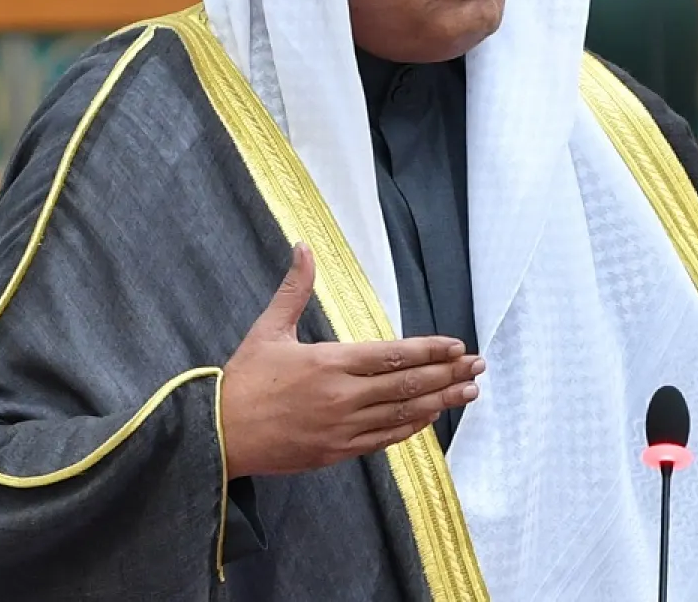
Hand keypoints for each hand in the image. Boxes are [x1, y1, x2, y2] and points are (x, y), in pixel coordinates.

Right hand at [220, 243, 483, 478]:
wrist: (218, 436)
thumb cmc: (244, 380)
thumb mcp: (268, 329)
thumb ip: (294, 289)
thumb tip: (303, 246)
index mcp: (328, 362)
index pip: (392, 355)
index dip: (429, 350)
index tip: (457, 346)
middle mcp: (342, 396)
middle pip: (406, 384)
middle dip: (447, 374)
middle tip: (479, 367)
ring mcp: (342, 428)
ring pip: (402, 413)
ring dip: (440, 402)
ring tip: (469, 392)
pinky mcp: (337, 452)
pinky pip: (384, 439)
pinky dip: (411, 427)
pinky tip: (431, 417)